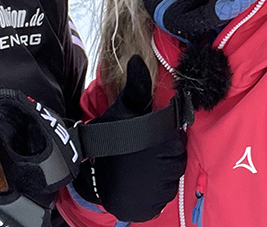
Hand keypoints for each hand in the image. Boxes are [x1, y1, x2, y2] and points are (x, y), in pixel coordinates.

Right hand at [72, 55, 186, 221]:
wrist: (88, 175)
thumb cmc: (109, 139)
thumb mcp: (123, 108)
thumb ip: (137, 86)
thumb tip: (137, 60)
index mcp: (158, 140)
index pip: (177, 138)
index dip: (165, 136)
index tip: (150, 137)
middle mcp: (161, 166)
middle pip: (177, 157)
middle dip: (165, 153)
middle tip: (144, 151)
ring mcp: (157, 189)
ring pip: (172, 177)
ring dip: (162, 172)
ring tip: (141, 167)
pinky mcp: (151, 206)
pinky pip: (164, 196)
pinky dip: (156, 191)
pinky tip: (141, 182)